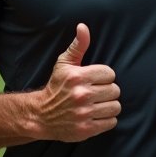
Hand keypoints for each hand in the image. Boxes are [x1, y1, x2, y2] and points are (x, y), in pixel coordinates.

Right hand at [34, 23, 120, 141]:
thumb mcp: (64, 64)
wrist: (40, 115)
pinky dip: (107, 120)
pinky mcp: (86, 129)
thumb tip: (83, 27)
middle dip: (108, 92)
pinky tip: (96, 116)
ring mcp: (84, 114)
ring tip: (98, 105)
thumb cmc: (56, 87)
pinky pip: (112, 122)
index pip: (110, 74)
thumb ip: (78, 45)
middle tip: (97, 94)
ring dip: (109, 106)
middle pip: (115, 91)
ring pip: (115, 107)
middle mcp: (81, 95)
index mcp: (78, 77)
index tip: (96, 80)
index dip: (105, 77)